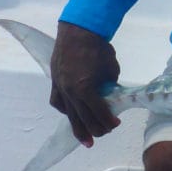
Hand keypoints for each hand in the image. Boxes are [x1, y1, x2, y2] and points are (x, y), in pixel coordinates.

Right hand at [49, 22, 120, 146]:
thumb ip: (109, 88)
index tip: (116, 124)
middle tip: (105, 132)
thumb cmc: (99, 49)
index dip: (109, 121)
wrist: (78, 31)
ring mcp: (60, 87)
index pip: (99, 113)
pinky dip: (66, 111)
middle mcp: (70, 92)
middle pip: (84, 118)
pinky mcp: (55, 82)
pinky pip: (58, 102)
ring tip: (86, 140)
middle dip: (96, 129)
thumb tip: (109, 99)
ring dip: (79, 128)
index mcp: (86, 89)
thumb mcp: (111, 71)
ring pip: (69, 114)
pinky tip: (72, 116)